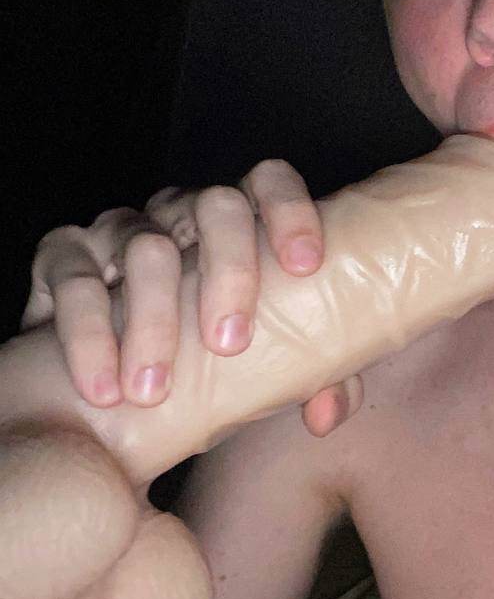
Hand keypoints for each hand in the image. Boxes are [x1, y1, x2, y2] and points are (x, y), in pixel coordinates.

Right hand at [20, 160, 361, 436]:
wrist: (111, 382)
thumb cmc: (207, 356)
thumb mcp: (263, 366)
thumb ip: (310, 380)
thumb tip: (326, 413)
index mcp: (238, 225)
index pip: (269, 184)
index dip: (290, 212)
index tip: (306, 266)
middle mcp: (182, 214)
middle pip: (217, 205)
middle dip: (231, 271)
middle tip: (230, 345)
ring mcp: (121, 229)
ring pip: (145, 245)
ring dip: (153, 321)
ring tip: (154, 391)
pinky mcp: (62, 256)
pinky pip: (72, 278)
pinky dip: (87, 336)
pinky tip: (104, 388)